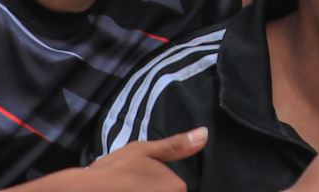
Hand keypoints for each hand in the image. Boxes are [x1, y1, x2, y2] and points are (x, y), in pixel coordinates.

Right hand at [79, 127, 205, 190]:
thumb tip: (205, 133)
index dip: (154, 184)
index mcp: (176, 187)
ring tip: (123, 189)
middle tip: (128, 186)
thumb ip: (176, 145)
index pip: (176, 189)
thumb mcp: (144, 150)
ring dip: (143, 191)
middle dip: (150, 190)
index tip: (137, 182)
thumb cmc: (112, 171)